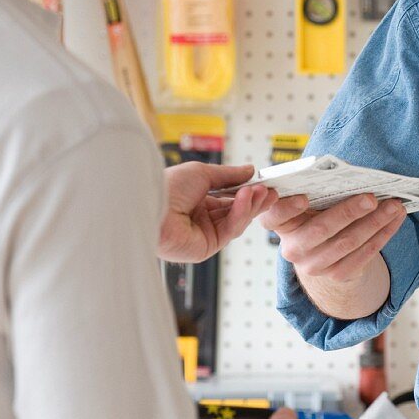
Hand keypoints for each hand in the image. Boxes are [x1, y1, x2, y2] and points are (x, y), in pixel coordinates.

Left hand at [158, 163, 277, 262]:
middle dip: (254, 201)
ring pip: (236, 222)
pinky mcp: (205, 248)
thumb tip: (250, 169)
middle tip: (271, 191)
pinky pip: (229, 230)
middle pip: (236, 212)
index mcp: (197, 202)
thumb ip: (229, 175)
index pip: (229, 199)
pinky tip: (244, 198)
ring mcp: (204, 235)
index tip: (264, 185)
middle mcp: (201, 220)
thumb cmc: (167, 186)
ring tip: (260, 191)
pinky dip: (239, 213)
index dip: (248, 193)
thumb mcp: (203, 173)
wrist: (147, 203)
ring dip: (250, 205)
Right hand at [261, 192, 405, 285]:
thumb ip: (320, 187)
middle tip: (371, 197)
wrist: (325, 250)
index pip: (274, 216)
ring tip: (394, 205)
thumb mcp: (312, 200)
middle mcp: (293, 248)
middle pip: (320, 230)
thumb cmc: (318, 212)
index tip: (304, 197)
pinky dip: (383, 234)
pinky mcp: (338, 274)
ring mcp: (314, 265)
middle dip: (349, 212)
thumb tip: (349, 173)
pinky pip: (364, 254)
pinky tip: (395, 219)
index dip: (287, 208)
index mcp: (280, 223)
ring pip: (348, 242)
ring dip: (375, 222)